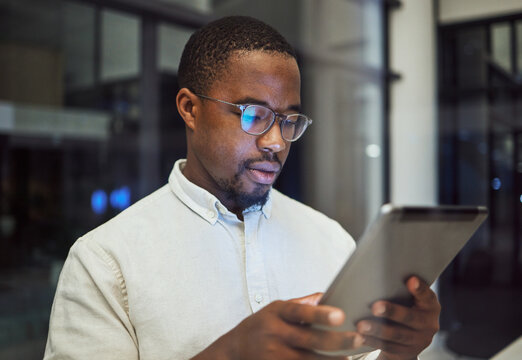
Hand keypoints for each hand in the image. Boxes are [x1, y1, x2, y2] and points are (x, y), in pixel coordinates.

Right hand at [194, 293, 363, 359]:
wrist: (232, 351)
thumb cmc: (258, 327)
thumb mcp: (274, 309)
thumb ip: (299, 304)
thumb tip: (325, 295)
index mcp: (276, 314)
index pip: (299, 312)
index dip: (320, 314)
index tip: (340, 314)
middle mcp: (274, 335)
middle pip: (310, 340)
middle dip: (337, 340)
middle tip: (358, 338)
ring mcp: (274, 356)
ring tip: (352, 357)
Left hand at [356, 276, 440, 359]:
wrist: (409, 338)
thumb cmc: (405, 307)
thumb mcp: (410, 299)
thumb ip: (400, 289)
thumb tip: (378, 276)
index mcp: (430, 306)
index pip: (427, 296)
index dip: (420, 289)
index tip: (410, 280)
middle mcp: (428, 324)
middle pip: (411, 318)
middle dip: (392, 312)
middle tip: (375, 307)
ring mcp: (418, 340)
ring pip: (397, 335)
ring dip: (378, 330)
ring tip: (362, 325)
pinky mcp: (406, 352)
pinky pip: (388, 347)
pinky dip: (372, 341)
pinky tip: (360, 337)